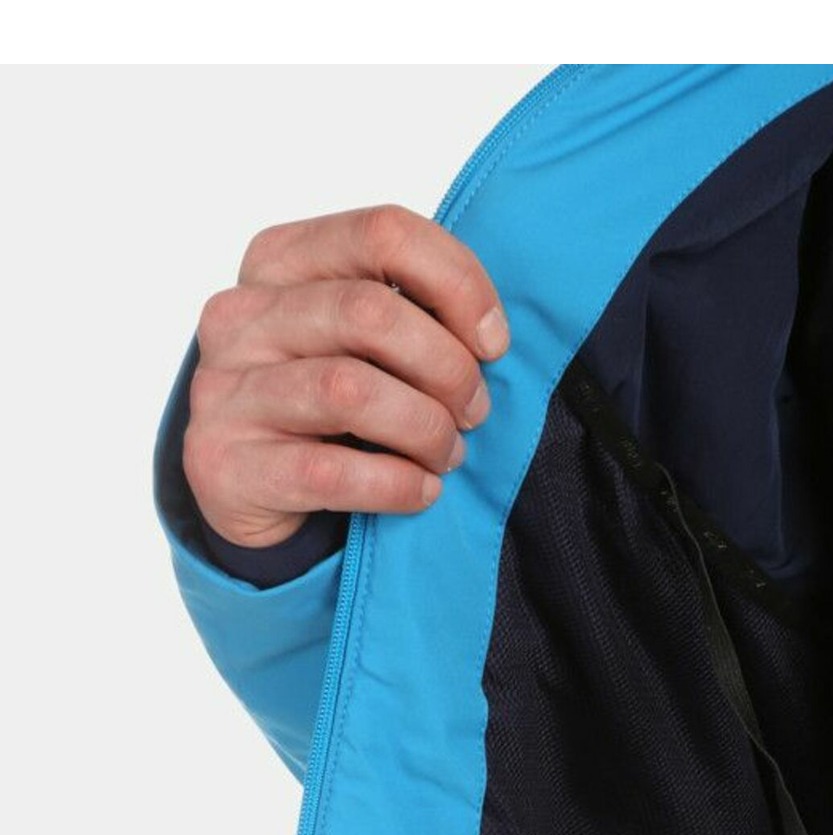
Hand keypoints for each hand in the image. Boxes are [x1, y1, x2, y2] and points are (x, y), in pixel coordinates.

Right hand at [182, 204, 510, 549]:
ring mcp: (227, 390)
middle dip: (448, 368)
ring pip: (350, 390)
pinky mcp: (229, 465)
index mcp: (279, 260)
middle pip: (371, 313)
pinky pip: (331, 471)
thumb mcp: (353, 338)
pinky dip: (397, 484)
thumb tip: (488, 334)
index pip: (383, 233)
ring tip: (447, 454)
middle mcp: (243, 315)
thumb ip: (405, 312)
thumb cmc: (319, 403)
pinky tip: (421, 491)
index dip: (458, 285)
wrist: (240, 487)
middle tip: (473, 411)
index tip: (493, 343)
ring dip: (425, 429)